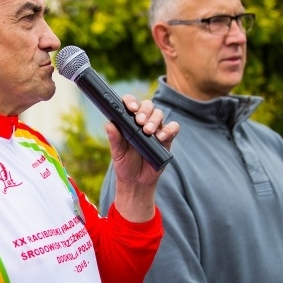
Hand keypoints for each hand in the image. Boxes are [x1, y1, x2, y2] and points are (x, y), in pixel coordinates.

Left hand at [107, 94, 179, 222]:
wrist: (137, 181)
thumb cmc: (125, 164)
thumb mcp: (117, 153)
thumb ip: (114, 139)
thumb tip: (109, 125)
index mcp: (128, 122)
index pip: (130, 104)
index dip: (131, 102)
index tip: (130, 108)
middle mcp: (143, 122)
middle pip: (147, 106)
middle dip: (144, 111)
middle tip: (140, 121)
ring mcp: (156, 129)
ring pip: (159, 114)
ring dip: (155, 120)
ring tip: (148, 132)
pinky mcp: (167, 138)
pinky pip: (173, 128)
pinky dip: (168, 130)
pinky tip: (160, 138)